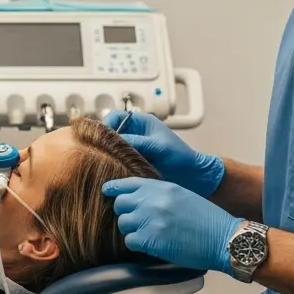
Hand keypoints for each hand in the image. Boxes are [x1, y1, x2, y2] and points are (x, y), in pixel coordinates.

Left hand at [102, 177, 241, 274]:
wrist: (223, 238)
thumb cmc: (206, 219)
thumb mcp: (182, 196)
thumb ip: (159, 194)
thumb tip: (137, 199)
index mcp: (161, 187)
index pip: (127, 183)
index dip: (114, 188)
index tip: (107, 191)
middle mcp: (152, 200)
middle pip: (120, 204)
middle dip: (125, 212)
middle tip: (137, 221)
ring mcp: (150, 219)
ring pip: (123, 223)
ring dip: (131, 230)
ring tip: (147, 234)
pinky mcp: (150, 239)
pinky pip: (130, 241)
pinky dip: (137, 244)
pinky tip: (150, 244)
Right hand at [103, 111, 224, 197]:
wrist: (192, 176)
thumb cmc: (180, 156)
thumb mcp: (158, 146)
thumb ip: (136, 141)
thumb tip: (112, 141)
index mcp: (141, 122)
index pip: (115, 117)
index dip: (106, 125)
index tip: (103, 139)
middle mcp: (134, 133)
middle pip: (110, 133)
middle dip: (104, 142)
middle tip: (101, 153)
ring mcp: (132, 148)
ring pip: (111, 148)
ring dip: (108, 154)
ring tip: (105, 163)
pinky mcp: (132, 162)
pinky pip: (117, 160)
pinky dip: (113, 164)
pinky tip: (112, 171)